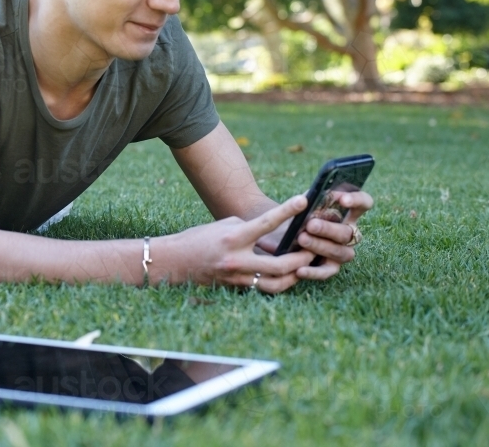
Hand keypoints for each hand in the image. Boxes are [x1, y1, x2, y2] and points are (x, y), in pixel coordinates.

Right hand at [167, 195, 315, 293]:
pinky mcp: (237, 287)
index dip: (287, 210)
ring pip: (277, 283)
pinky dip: (280, 282)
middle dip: (302, 258)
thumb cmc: (198, 238)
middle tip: (314, 248)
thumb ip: (248, 229)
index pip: (266, 223)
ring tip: (305, 265)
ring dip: (295, 275)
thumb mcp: (223, 225)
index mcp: (233, 237)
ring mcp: (237, 277)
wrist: (174, 261)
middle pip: (280, 264)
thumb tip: (270, 234)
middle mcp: (237, 259)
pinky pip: (265, 288)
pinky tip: (289, 275)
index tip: (304, 200)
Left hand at [292, 189, 372, 280]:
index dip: (357, 200)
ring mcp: (342, 251)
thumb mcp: (304, 203)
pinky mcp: (331, 267)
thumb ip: (310, 199)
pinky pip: (326, 271)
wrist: (283, 233)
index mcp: (347, 212)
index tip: (342, 200)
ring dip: (321, 246)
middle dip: (328, 229)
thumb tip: (309, 198)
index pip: (363, 203)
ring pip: (340, 252)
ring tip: (302, 240)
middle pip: (347, 232)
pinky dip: (313, 272)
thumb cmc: (298, 214)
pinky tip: (300, 269)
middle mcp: (349, 232)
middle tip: (311, 225)